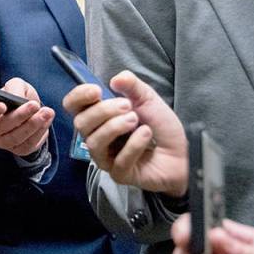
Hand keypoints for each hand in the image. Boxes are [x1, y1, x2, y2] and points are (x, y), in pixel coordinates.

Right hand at [0, 77, 54, 155]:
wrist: (30, 110)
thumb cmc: (17, 96)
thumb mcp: (16, 85)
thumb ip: (15, 88)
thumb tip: (18, 98)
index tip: (3, 104)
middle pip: (1, 127)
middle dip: (20, 115)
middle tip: (35, 105)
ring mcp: (4, 142)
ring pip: (16, 137)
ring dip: (33, 125)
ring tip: (47, 112)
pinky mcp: (19, 150)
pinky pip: (28, 145)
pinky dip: (40, 133)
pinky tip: (47, 121)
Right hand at [63, 70, 187, 196]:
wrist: (181, 152)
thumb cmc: (159, 125)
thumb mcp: (147, 98)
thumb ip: (132, 85)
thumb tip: (115, 79)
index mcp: (97, 116)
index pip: (72, 105)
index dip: (79, 96)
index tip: (97, 90)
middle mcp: (96, 136)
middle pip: (80, 123)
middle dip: (103, 111)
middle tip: (129, 106)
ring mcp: (105, 157)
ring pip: (94, 142)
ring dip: (115, 127)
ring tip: (136, 120)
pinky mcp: (119, 174)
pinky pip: (118, 160)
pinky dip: (134, 144)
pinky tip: (146, 134)